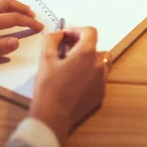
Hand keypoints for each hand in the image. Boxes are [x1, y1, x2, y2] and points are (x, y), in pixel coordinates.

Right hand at [29, 27, 110, 145]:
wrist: (53, 116)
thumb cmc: (48, 88)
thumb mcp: (45, 58)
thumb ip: (52, 39)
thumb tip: (58, 34)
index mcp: (86, 54)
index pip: (90, 32)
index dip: (77, 30)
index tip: (67, 36)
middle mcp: (98, 65)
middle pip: (97, 46)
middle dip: (83, 45)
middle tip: (67, 51)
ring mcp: (102, 80)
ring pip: (101, 62)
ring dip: (89, 60)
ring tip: (73, 66)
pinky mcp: (101, 93)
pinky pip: (99, 78)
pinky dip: (90, 75)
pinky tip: (76, 81)